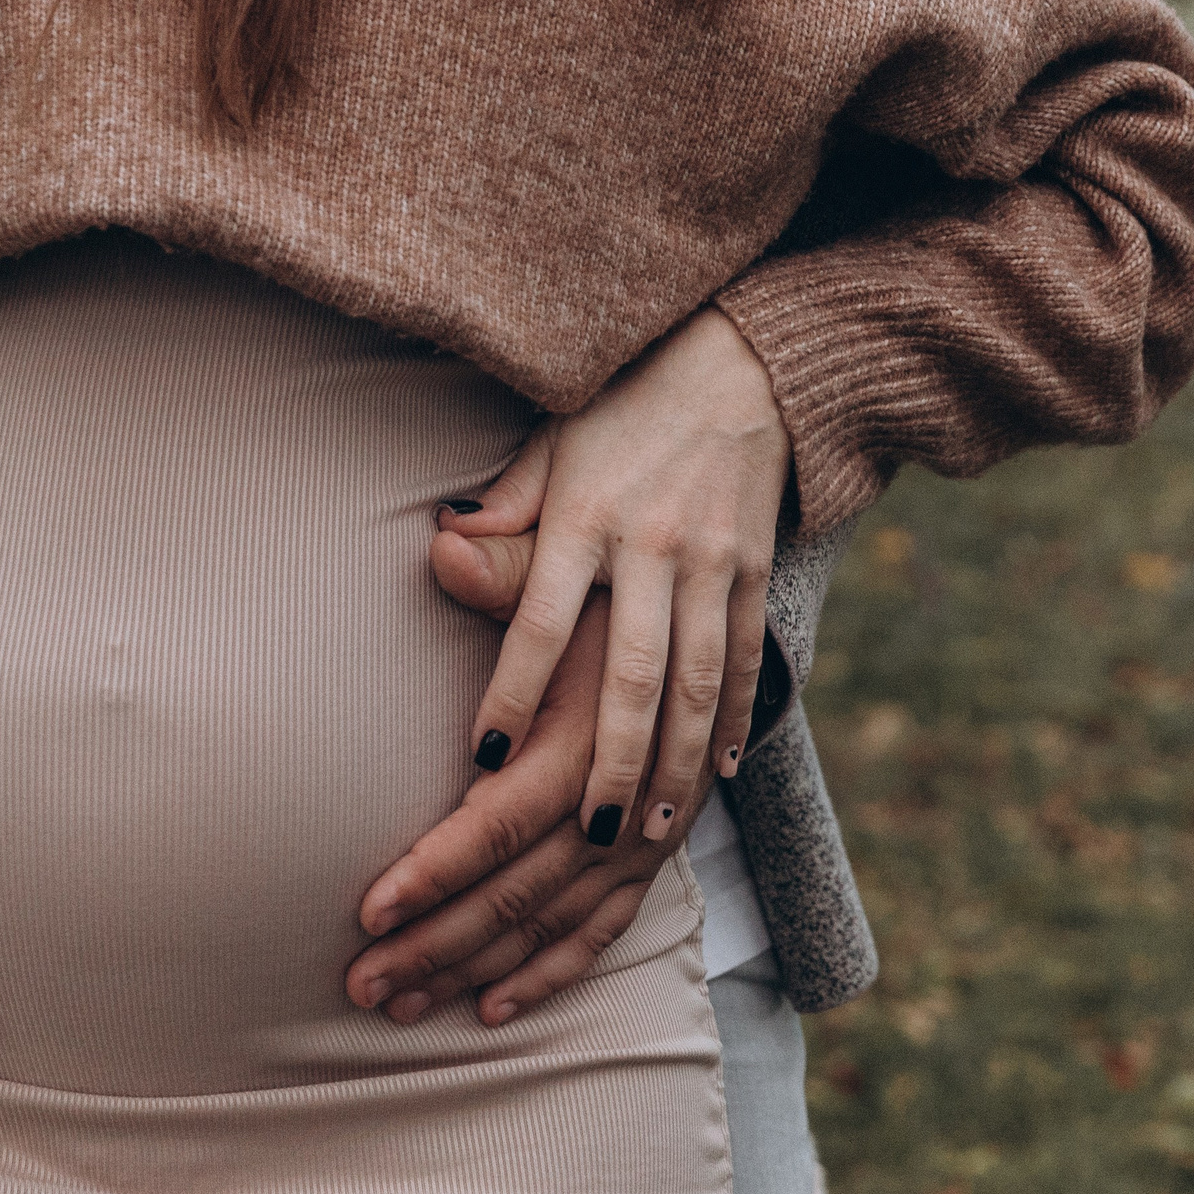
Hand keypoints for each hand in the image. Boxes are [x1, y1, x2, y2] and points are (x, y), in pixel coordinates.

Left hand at [348, 581, 623, 1025]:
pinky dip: (553, 973)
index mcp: (593, 723)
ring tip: (399, 1009)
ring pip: (556, 921)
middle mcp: (625, 788)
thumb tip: (444, 545)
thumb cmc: (616, 560)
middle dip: (436, 943)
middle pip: (520, 888)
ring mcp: (651, 825)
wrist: (715, 575)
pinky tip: (491, 1011)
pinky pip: (610, 927)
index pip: (502, 818)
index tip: (368, 912)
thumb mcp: (566, 544)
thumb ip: (503, 559)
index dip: (435, 869)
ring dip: (477, 970)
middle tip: (361, 984)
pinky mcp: (665, 844)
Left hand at [446, 307, 786, 850]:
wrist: (740, 360)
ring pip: (696, 679)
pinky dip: (734, 717)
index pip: (541, 620)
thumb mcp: (552, 443)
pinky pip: (745, 657)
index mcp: (583, 516)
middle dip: (612, 758)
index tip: (486, 759)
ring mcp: (711, 561)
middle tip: (590, 833)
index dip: (514, 690)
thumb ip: (504, 511)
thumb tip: (440, 548)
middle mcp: (650, 545)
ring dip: (675, 759)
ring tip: (650, 828)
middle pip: (631, 672)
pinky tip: (720, 770)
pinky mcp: (754, 569)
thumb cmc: (620, 410)